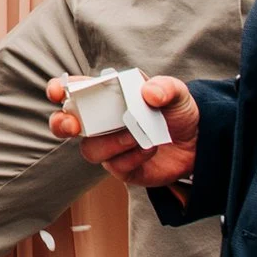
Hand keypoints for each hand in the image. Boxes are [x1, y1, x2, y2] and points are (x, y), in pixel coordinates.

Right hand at [46, 72, 200, 187]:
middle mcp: (100, 122)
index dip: (59, 90)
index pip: (72, 92)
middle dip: (61, 124)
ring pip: (90, 149)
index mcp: (105, 96)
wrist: (198, 143)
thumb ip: (165, 88)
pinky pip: (116, 166)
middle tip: (72, 126)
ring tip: (138, 136)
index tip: (59, 92)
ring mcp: (108, 147)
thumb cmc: (177, 112)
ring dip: (112, 142)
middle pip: (64, 124)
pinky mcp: (121, 168)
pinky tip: (150, 147)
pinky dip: (134, 156)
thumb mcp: (177, 94)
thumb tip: (149, 94)